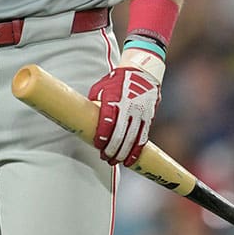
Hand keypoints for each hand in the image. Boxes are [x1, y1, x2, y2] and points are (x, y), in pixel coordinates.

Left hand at [88, 41, 164, 165]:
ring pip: (132, 139)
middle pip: (120, 133)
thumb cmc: (118, 80)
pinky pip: (143, 138)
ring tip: (115, 162)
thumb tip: (84, 120)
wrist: (143, 72)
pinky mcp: (148, 118)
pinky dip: (136, 151)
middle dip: (112, 149)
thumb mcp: (102, 87)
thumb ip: (95, 103)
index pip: (108, 120)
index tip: (98, 144)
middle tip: (105, 157)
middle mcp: (129, 106)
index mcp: (115, 97)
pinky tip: (130, 160)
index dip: (103, 135)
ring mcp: (140, 113)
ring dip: (123, 153)